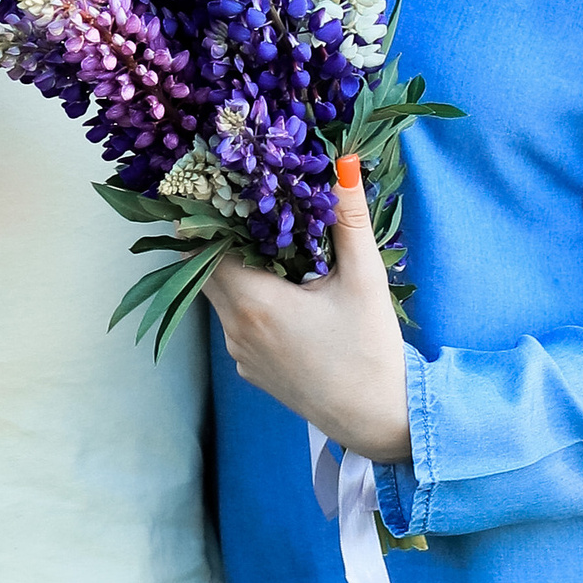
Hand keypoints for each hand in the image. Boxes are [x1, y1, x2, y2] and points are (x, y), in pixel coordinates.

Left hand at [205, 164, 410, 463]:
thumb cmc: (372, 350)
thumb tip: (343, 163)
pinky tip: (277, 286)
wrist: (379, 420)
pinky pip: (234, 324)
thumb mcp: (365, 278)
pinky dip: (243, 299)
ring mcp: (240, 354)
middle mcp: (236, 330)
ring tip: (257, 239)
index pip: (204, 250)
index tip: (218, 191)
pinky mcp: (251, 371)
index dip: (207, 219)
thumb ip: (349, 219)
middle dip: (215, 239)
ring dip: (230, 270)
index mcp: (256, 303)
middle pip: (203, 273)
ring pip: (218, 298)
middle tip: (236, 205)